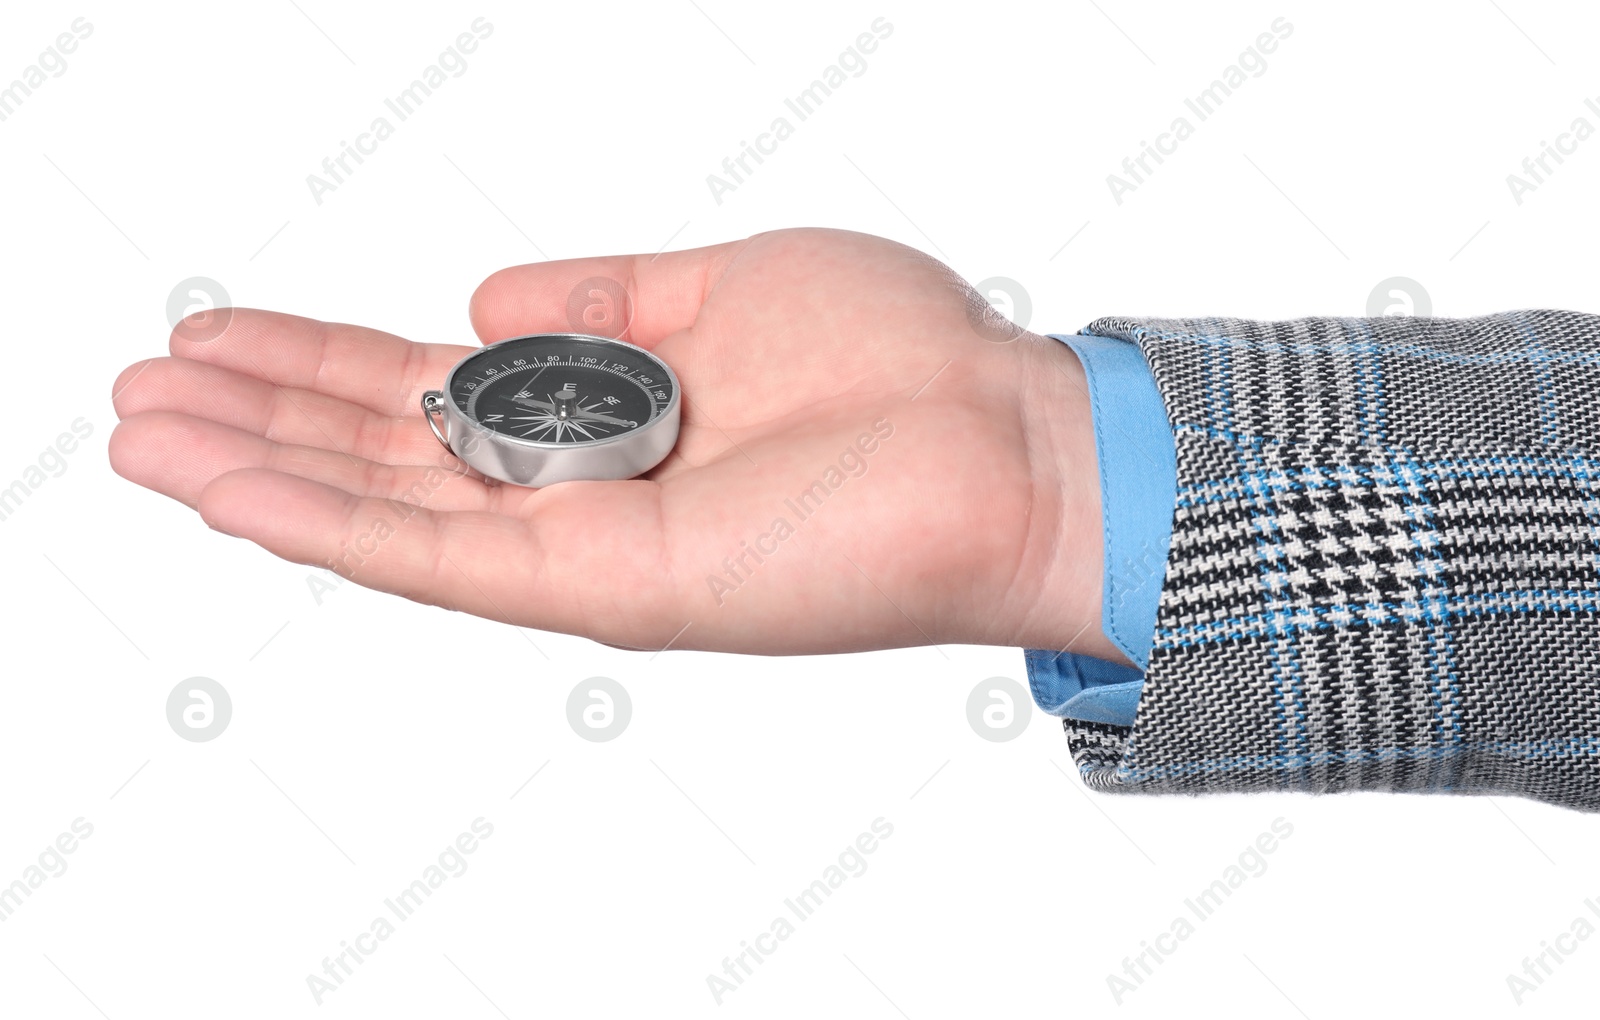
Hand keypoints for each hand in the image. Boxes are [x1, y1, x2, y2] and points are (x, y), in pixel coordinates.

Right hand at [110, 228, 1113, 657]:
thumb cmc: (900, 360)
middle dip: (261, 416)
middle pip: (387, 452)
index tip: (222, 332)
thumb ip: (603, 296)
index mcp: (609, 409)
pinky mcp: (614, 587)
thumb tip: (485, 294)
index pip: (429, 389)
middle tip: (142, 387)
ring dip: (259, 472)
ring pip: (390, 513)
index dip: (319, 360)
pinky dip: (336, 526)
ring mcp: (589, 544)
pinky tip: (236, 490)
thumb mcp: (726, 282)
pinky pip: (448, 559)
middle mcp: (584, 485)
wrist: (1003, 439)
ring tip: (145, 436)